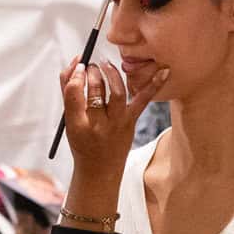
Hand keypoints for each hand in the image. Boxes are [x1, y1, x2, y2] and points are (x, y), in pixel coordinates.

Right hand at [60, 55, 154, 180]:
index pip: (74, 93)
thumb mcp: (68, 120)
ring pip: (117, 92)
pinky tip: (164, 71)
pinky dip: (154, 86)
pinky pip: (143, 101)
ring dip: (112, 73)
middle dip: (93, 72)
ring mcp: (117, 124)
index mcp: (76, 124)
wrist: (99, 170)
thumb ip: (68, 92)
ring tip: (106, 65)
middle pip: (96, 90)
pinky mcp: (131, 123)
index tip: (80, 65)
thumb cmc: (82, 141)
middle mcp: (97, 125)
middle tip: (92, 66)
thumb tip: (76, 63)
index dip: (76, 74)